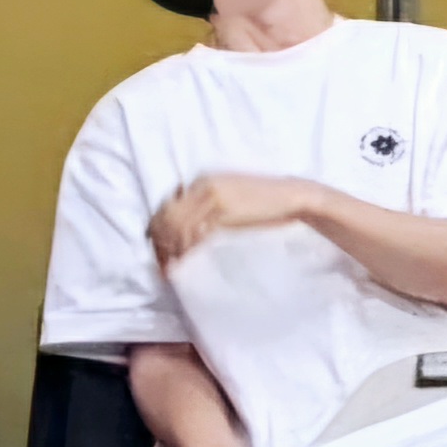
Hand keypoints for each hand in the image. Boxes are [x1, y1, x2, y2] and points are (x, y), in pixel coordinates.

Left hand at [151, 173, 313, 267]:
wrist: (289, 196)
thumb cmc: (260, 202)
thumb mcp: (227, 198)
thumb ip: (204, 207)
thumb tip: (181, 230)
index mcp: (199, 180)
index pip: (167, 206)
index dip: (157, 230)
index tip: (158, 251)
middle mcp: (200, 184)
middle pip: (167, 215)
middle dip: (160, 243)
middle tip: (162, 264)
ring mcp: (211, 196)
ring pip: (178, 225)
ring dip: (171, 249)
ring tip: (172, 266)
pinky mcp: (223, 210)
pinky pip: (196, 231)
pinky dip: (187, 248)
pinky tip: (187, 258)